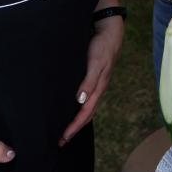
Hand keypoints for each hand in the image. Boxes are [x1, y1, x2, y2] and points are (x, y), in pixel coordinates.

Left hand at [60, 15, 124, 144]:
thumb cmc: (102, 46)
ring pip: (86, 107)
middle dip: (74, 128)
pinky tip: (70, 107)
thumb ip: (89, 82)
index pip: (85, 113)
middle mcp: (97, 89)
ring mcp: (95, 84)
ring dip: (76, 119)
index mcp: (98, 88)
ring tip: (65, 129)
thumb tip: (80, 102)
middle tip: (61, 141)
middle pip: (86, 114)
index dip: (74, 127)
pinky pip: (85, 98)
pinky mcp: (92, 77)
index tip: (63, 138)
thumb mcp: (96, 63)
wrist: (110, 30)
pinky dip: (78, 107)